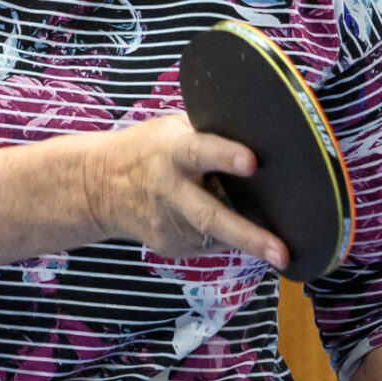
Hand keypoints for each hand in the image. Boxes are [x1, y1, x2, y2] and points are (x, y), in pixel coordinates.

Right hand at [77, 114, 286, 268]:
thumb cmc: (148, 150)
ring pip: (217, 237)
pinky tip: (240, 231)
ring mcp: (171, 224)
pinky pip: (211, 244)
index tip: (253, 163)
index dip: (225, 156)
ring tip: (279, 248)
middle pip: (210, 216)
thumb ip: (209, 131)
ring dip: (250, 241)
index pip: (200, 151)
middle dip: (248, 236)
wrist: (100, 186)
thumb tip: (259, 128)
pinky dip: (230, 238)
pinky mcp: (172, 245)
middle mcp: (172, 191)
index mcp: (173, 152)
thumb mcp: (173, 128)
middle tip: (280, 252)